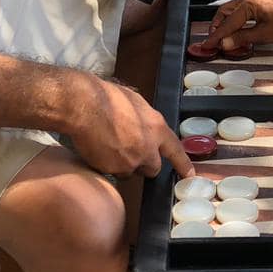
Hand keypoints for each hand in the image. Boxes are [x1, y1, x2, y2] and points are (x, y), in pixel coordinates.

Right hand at [67, 75, 193, 178]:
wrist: (83, 106)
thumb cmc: (106, 97)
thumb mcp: (135, 102)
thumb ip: (145, 120)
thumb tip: (144, 126)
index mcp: (157, 128)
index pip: (176, 151)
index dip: (183, 164)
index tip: (189, 174)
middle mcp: (147, 148)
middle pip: (152, 169)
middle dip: (144, 164)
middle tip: (131, 153)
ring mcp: (130, 162)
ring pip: (130, 172)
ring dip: (123, 165)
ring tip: (109, 146)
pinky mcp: (112, 170)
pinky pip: (112, 173)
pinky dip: (107, 166)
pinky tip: (99, 149)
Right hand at [204, 0, 272, 47]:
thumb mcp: (265, 34)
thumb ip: (242, 38)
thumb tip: (227, 42)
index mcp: (248, 4)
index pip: (226, 23)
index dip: (216, 37)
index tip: (209, 45)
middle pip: (224, 13)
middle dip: (217, 27)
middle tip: (213, 41)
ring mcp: (254, 0)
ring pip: (232, 12)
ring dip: (226, 25)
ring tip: (223, 38)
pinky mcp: (260, 4)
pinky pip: (241, 12)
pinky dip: (235, 22)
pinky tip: (237, 32)